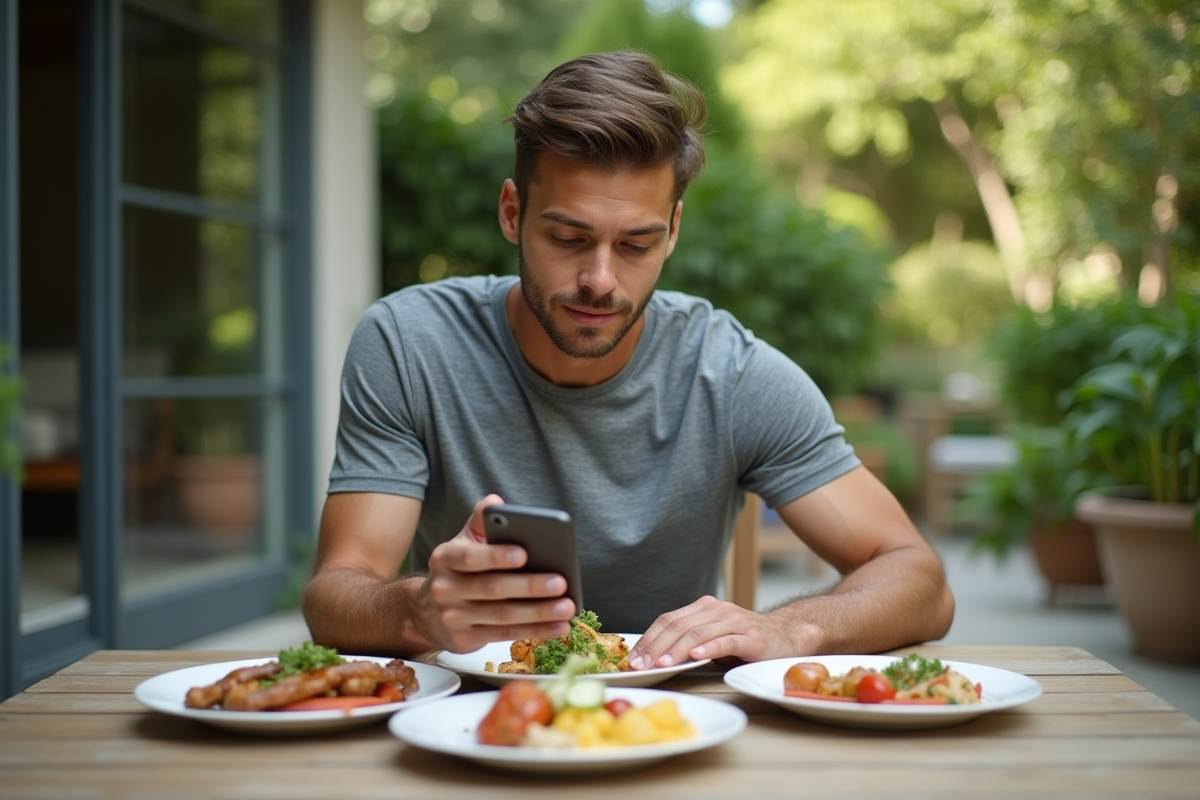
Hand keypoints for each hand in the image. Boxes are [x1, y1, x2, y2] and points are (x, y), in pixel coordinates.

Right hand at [416, 494, 575, 652]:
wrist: (425, 614)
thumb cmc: (457, 572)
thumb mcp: (462, 544)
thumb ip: (480, 523)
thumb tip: (495, 502)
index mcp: (445, 558)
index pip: (470, 556)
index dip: (496, 555)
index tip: (524, 553)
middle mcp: (445, 588)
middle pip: (492, 588)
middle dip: (529, 586)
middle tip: (560, 582)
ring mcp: (453, 617)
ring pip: (502, 614)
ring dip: (539, 612)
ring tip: (567, 607)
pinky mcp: (464, 638)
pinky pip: (505, 634)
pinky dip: (536, 630)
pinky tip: (558, 626)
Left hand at [626, 596, 795, 669]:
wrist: (787, 634)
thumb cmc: (744, 640)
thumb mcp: (713, 637)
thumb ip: (689, 642)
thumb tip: (654, 658)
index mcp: (703, 608)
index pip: (668, 620)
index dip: (648, 639)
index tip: (633, 659)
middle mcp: (717, 610)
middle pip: (678, 625)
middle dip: (655, 646)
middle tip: (641, 665)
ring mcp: (735, 621)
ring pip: (698, 633)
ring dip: (676, 650)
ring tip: (661, 664)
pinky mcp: (752, 637)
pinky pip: (726, 641)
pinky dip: (709, 648)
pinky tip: (695, 657)